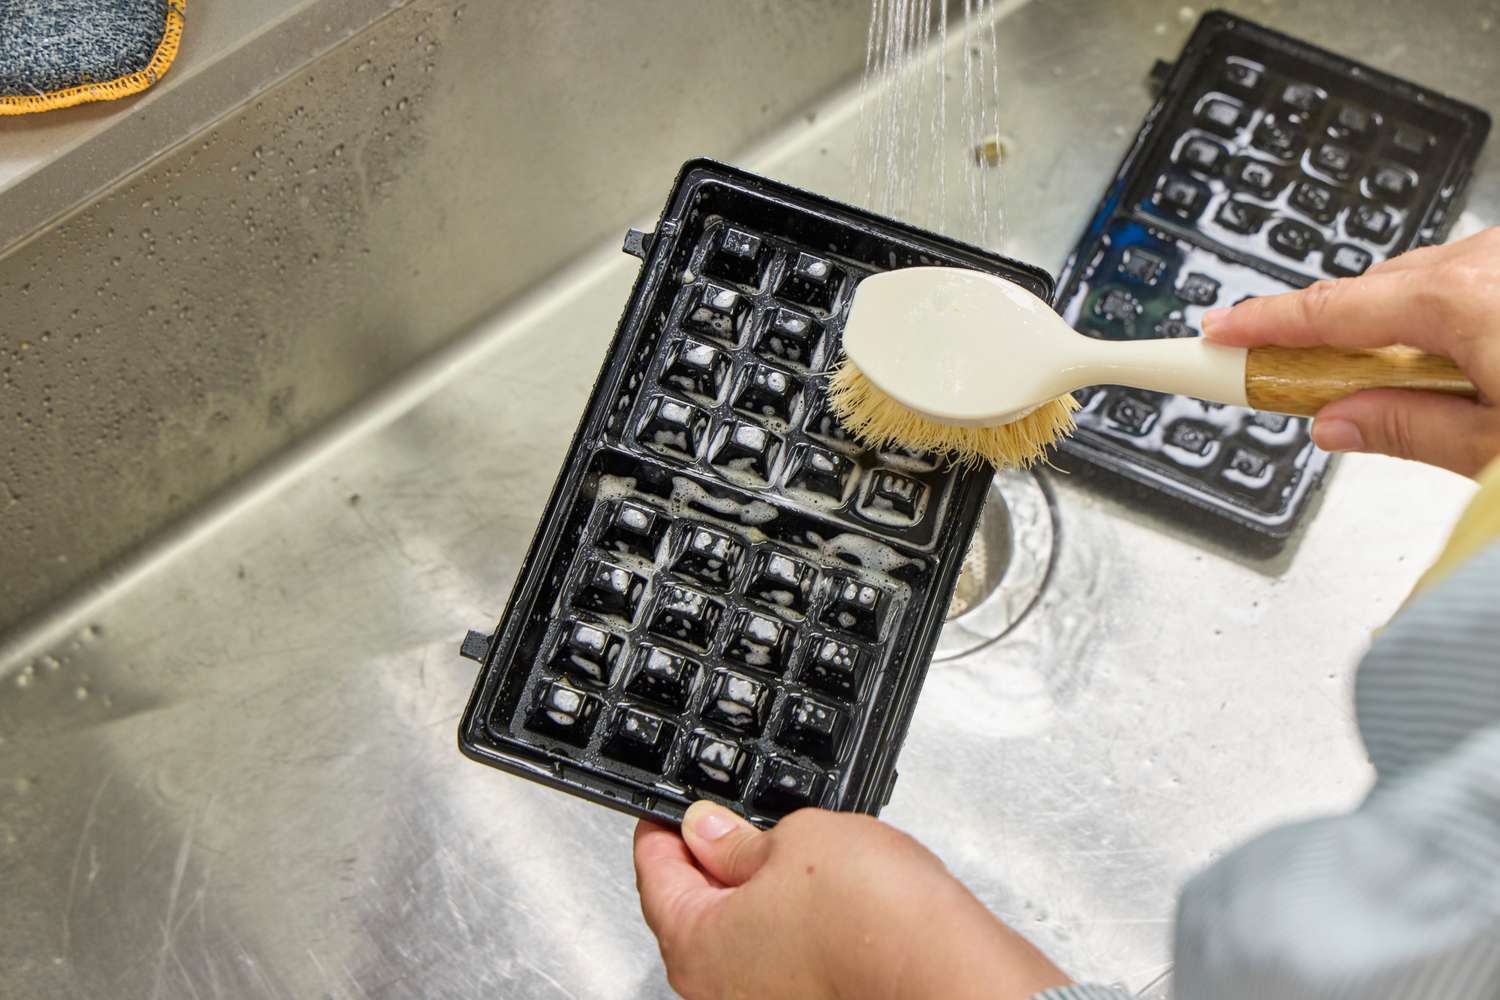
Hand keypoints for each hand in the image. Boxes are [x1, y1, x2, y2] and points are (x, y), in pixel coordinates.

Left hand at [633, 801, 1068, 999]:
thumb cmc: (874, 918)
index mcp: (696, 946)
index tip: (673, 807)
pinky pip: (782, 958)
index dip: (665, 827)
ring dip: (757, 896)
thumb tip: (710, 831)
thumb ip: (740, 838)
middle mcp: (718, 991)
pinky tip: (825, 897)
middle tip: (737, 819)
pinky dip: (791, 926)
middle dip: (712, 862)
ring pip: (740, 938)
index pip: (656, 874)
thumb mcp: (797, 839)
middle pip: (694, 912)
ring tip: (796, 855)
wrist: (947, 972)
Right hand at [1202, 227, 1499, 477]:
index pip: (1328, 311)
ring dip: (1403, 328)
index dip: (1261, 324)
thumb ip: (1411, 429)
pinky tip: (1471, 359)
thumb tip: (1337, 424)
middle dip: (1336, 339)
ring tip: (1413, 388)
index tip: (1217, 333)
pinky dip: (1452, 314)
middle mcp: (1488, 260)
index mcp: (1464, 299)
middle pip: (1372, 294)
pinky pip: (1471, 278)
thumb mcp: (1496, 447)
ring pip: (1424, 282)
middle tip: (1309, 390)